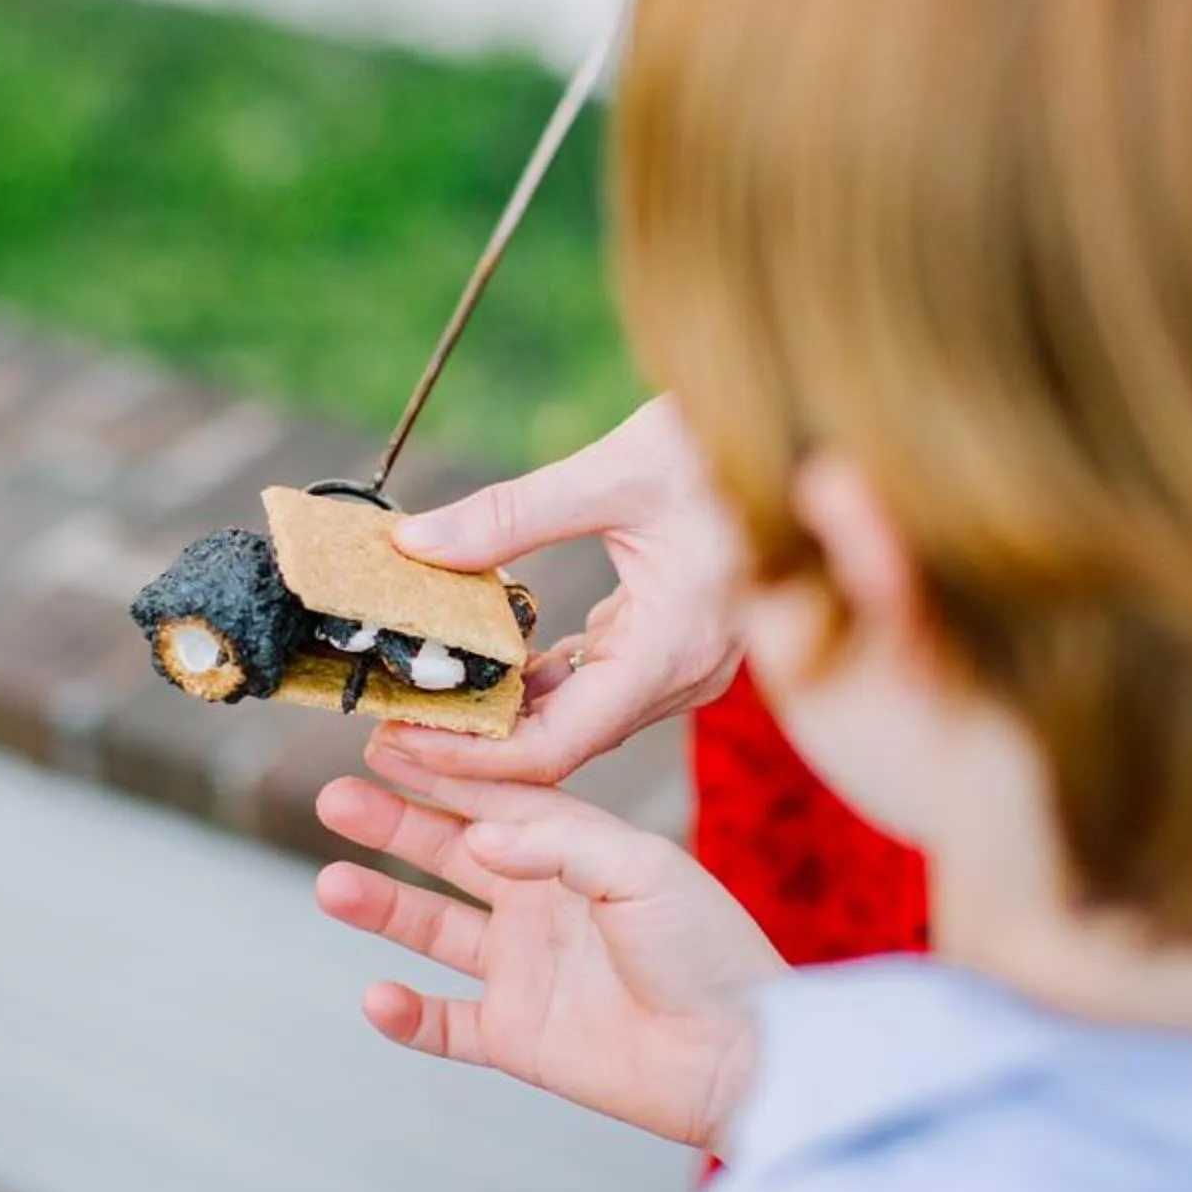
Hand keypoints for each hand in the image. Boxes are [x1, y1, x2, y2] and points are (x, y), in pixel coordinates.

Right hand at [316, 744, 777, 1148]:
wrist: (741, 1055)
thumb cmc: (709, 952)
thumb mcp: (645, 871)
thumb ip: (560, 844)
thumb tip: (477, 836)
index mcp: (575, 852)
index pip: (491, 800)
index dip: (437, 774)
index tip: (382, 741)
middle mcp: (541, 903)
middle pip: (447, 854)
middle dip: (392, 826)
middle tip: (335, 799)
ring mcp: (525, 971)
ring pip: (432, 930)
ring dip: (382, 907)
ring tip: (332, 886)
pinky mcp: (518, 1037)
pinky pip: (444, 1025)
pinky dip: (406, 1016)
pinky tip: (377, 995)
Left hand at [390, 399, 745, 786]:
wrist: (807, 432)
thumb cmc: (726, 446)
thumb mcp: (615, 470)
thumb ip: (511, 513)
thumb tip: (415, 544)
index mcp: (672, 651)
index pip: (558, 746)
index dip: (472, 758)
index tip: (398, 742)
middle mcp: (685, 677)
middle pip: (564, 743)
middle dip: (472, 743)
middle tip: (385, 725)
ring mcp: (687, 666)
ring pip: (579, 719)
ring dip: (502, 715)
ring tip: (419, 695)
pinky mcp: (678, 644)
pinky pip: (599, 686)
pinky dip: (540, 683)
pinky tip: (485, 663)